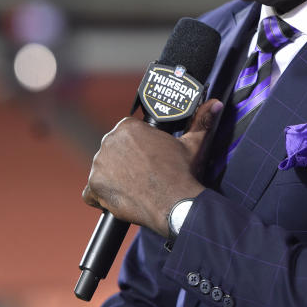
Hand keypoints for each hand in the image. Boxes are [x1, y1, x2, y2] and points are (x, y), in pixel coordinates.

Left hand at [82, 99, 222, 236]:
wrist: (174, 202)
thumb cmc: (181, 172)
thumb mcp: (193, 143)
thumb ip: (202, 120)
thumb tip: (215, 104)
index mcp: (128, 127)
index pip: (124, 135)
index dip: (136, 148)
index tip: (147, 159)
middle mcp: (109, 141)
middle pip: (112, 153)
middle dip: (123, 163)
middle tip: (142, 175)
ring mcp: (99, 164)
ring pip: (102, 172)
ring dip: (113, 180)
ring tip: (134, 188)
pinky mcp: (94, 186)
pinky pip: (90, 193)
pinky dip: (101, 198)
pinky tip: (119, 200)